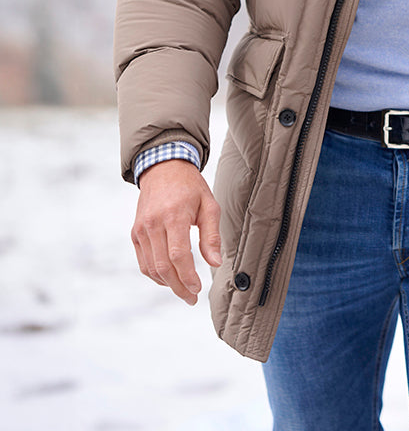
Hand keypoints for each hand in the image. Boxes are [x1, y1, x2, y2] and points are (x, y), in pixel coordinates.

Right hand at [131, 159, 221, 304]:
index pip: (178, 255)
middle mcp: (154, 224)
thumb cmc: (190, 186)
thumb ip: (211, 235)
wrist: (163, 168)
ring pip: (151, 268)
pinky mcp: (136, 233)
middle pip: (163, 266)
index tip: (198, 289)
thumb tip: (215, 262)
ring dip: (167, 284)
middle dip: (179, 287)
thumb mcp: (209, 205)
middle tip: (192, 298)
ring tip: (184, 290)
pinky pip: (143, 261)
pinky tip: (169, 278)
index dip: (188, 277)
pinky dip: (155, 275)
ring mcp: (142, 229)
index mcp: (174, 215)